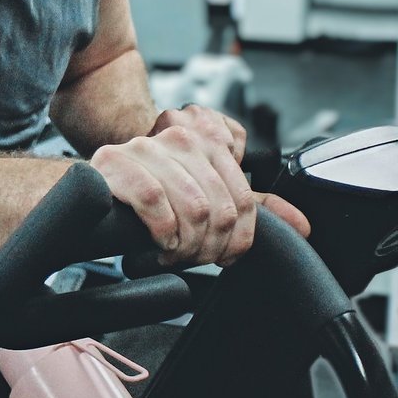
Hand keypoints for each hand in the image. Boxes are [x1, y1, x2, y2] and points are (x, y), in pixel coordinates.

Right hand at [89, 105, 255, 268]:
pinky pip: (155, 202)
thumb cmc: (150, 191)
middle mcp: (181, 139)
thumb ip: (253, 206)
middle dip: (208, 246)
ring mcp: (148, 148)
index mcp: (208, 142)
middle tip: (191, 258)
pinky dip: (160, 232)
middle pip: (219, 209)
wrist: (94, 187)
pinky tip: (156, 241)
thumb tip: (303, 225)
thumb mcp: (206, 194)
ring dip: (184, 244)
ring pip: (192, 207)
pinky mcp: (117, 162)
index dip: (237, 239)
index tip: (221, 256)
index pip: (243, 200)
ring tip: (173, 252)